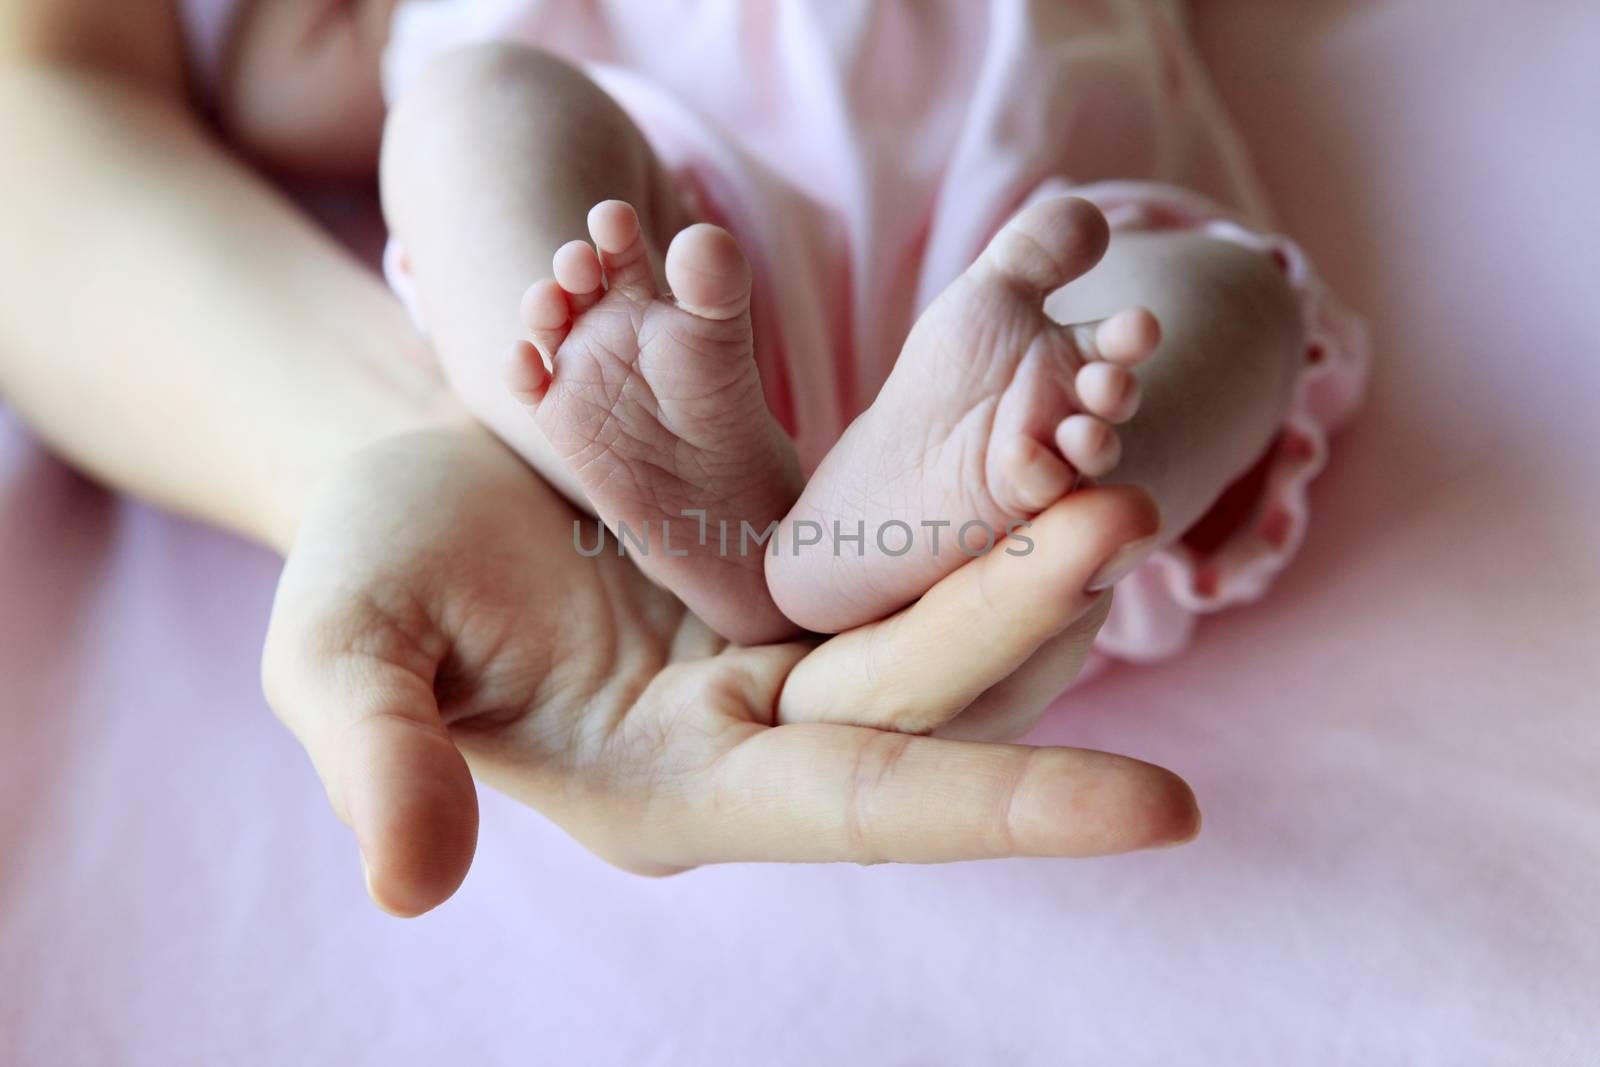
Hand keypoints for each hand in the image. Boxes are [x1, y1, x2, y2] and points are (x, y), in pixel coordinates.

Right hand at [262, 425, 1195, 915]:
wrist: (413, 479)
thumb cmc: (370, 568)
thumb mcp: (344, 646)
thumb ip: (378, 753)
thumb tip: (408, 887)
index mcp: (674, 787)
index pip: (862, 809)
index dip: (1006, 809)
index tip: (1168, 811)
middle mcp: (757, 741)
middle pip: (926, 699)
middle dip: (1026, 617)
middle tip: (1123, 508)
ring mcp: (786, 657)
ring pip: (939, 626)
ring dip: (1034, 567)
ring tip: (1115, 476)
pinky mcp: (797, 578)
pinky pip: (914, 557)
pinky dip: (984, 518)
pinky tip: (1054, 455)